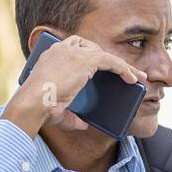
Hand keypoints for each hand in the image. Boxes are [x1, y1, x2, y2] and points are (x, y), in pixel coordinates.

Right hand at [4, 33, 146, 134]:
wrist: (33, 103)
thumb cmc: (39, 109)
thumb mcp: (56, 110)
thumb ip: (70, 115)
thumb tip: (83, 124)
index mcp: (51, 57)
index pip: (75, 48)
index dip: (91, 56)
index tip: (102, 67)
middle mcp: (61, 50)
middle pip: (92, 48)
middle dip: (110, 60)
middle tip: (125, 73)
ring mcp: (73, 53)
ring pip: (105, 54)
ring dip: (123, 66)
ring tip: (137, 78)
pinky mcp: (84, 60)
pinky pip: (110, 60)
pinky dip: (123, 68)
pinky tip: (132, 79)